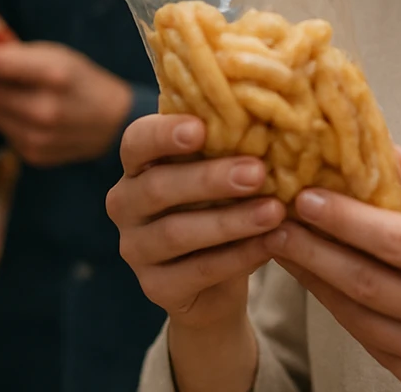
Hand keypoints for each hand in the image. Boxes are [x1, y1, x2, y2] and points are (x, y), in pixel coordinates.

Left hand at [0, 42, 133, 166]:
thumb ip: (19, 54)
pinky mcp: (34, 154)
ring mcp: (38, 136)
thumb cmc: (82, 80)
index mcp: (54, 76)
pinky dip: (5, 119)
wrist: (113, 121)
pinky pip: (5, 132)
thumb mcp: (58, 55)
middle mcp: (44, 109)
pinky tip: (17, 111)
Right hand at [107, 115, 285, 391]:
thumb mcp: (222, 171)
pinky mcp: (156, 287)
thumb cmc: (222, 204)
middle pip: (157, 187)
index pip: (136, 141)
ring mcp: (136, 249)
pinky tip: (270, 244)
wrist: (218, 282)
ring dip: (230, 221)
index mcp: (138, 165)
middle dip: (210, 178)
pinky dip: (238, 256)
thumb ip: (230, 144)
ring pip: (176, 232)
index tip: (201, 129)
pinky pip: (197, 271)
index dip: (164, 134)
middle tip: (258, 171)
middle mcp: (125, 204)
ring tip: (275, 211)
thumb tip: (272, 113)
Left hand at [264, 148, 400, 391]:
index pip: (397, 240)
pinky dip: (334, 306)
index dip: (345, 219)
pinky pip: (365, 339)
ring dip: (313, 279)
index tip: (306, 196)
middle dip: (314, 248)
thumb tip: (379, 145)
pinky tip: (314, 279)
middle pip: (367, 280)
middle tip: (277, 218)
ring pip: (357, 315)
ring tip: (283, 244)